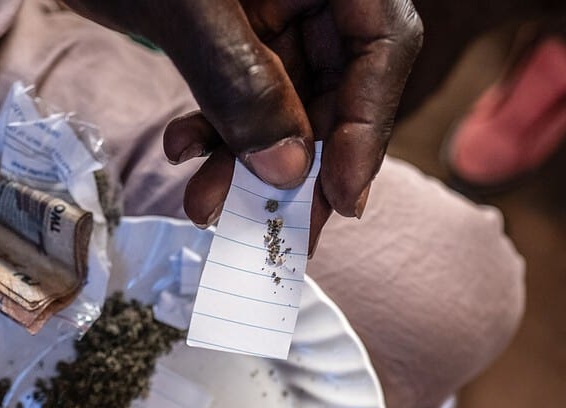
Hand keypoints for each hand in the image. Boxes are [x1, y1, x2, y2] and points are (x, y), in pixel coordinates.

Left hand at [63, 0, 422, 253]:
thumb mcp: (187, 8)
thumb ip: (241, 83)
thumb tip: (286, 171)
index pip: (384, 43)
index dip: (369, 126)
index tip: (342, 198)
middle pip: (336, 86)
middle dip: (296, 164)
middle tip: (273, 228)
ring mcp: (275, 10)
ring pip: (284, 102)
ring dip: (245, 161)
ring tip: (206, 205)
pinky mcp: (237, 32)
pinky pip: (243, 93)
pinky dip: (216, 132)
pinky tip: (181, 149)